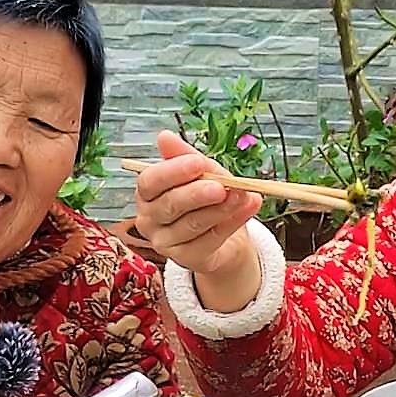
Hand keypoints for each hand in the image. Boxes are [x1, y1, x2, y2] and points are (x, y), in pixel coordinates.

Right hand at [133, 131, 262, 295]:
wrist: (221, 234)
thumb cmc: (204, 197)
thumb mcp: (198, 172)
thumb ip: (184, 156)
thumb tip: (164, 136)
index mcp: (146, 194)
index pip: (150, 182)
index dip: (173, 172)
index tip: (198, 162)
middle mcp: (149, 220)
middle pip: (170, 205)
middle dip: (197, 194)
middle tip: (221, 186)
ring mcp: (165, 243)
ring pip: (193, 224)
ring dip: (221, 208)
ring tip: (243, 194)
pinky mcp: (186, 259)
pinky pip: (211, 239)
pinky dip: (233, 221)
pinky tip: (249, 207)